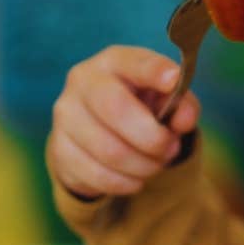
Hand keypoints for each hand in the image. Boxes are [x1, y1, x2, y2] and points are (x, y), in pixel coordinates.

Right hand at [47, 45, 201, 198]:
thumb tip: (184, 120)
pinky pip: (97, 175)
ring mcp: (66, 115)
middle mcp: (83, 82)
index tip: (173, 80)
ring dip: (143, 165)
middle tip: (171, 149)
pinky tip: (135, 178)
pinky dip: (125, 182)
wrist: (97, 129)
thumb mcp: (165, 99)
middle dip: (152, 137)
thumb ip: (183, 104)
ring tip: (155, 164)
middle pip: (116, 109)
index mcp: (114, 62)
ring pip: (110, 150)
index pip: (134, 62)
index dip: (154, 71)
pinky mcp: (59, 148)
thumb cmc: (138, 106)